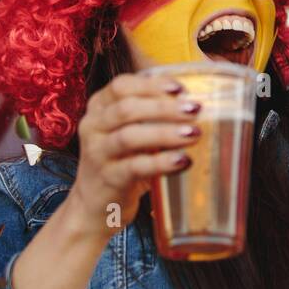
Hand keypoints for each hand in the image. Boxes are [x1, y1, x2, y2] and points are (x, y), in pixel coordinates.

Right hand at [65, 73, 203, 237]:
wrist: (97, 204)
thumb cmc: (124, 159)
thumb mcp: (133, 131)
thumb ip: (154, 114)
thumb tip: (195, 101)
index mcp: (99, 107)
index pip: (121, 86)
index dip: (152, 84)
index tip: (181, 89)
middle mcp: (93, 126)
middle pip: (126, 109)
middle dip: (164, 107)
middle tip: (195, 109)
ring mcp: (97, 153)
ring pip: (129, 137)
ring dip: (165, 133)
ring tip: (194, 134)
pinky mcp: (108, 179)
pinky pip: (135, 167)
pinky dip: (162, 162)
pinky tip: (183, 161)